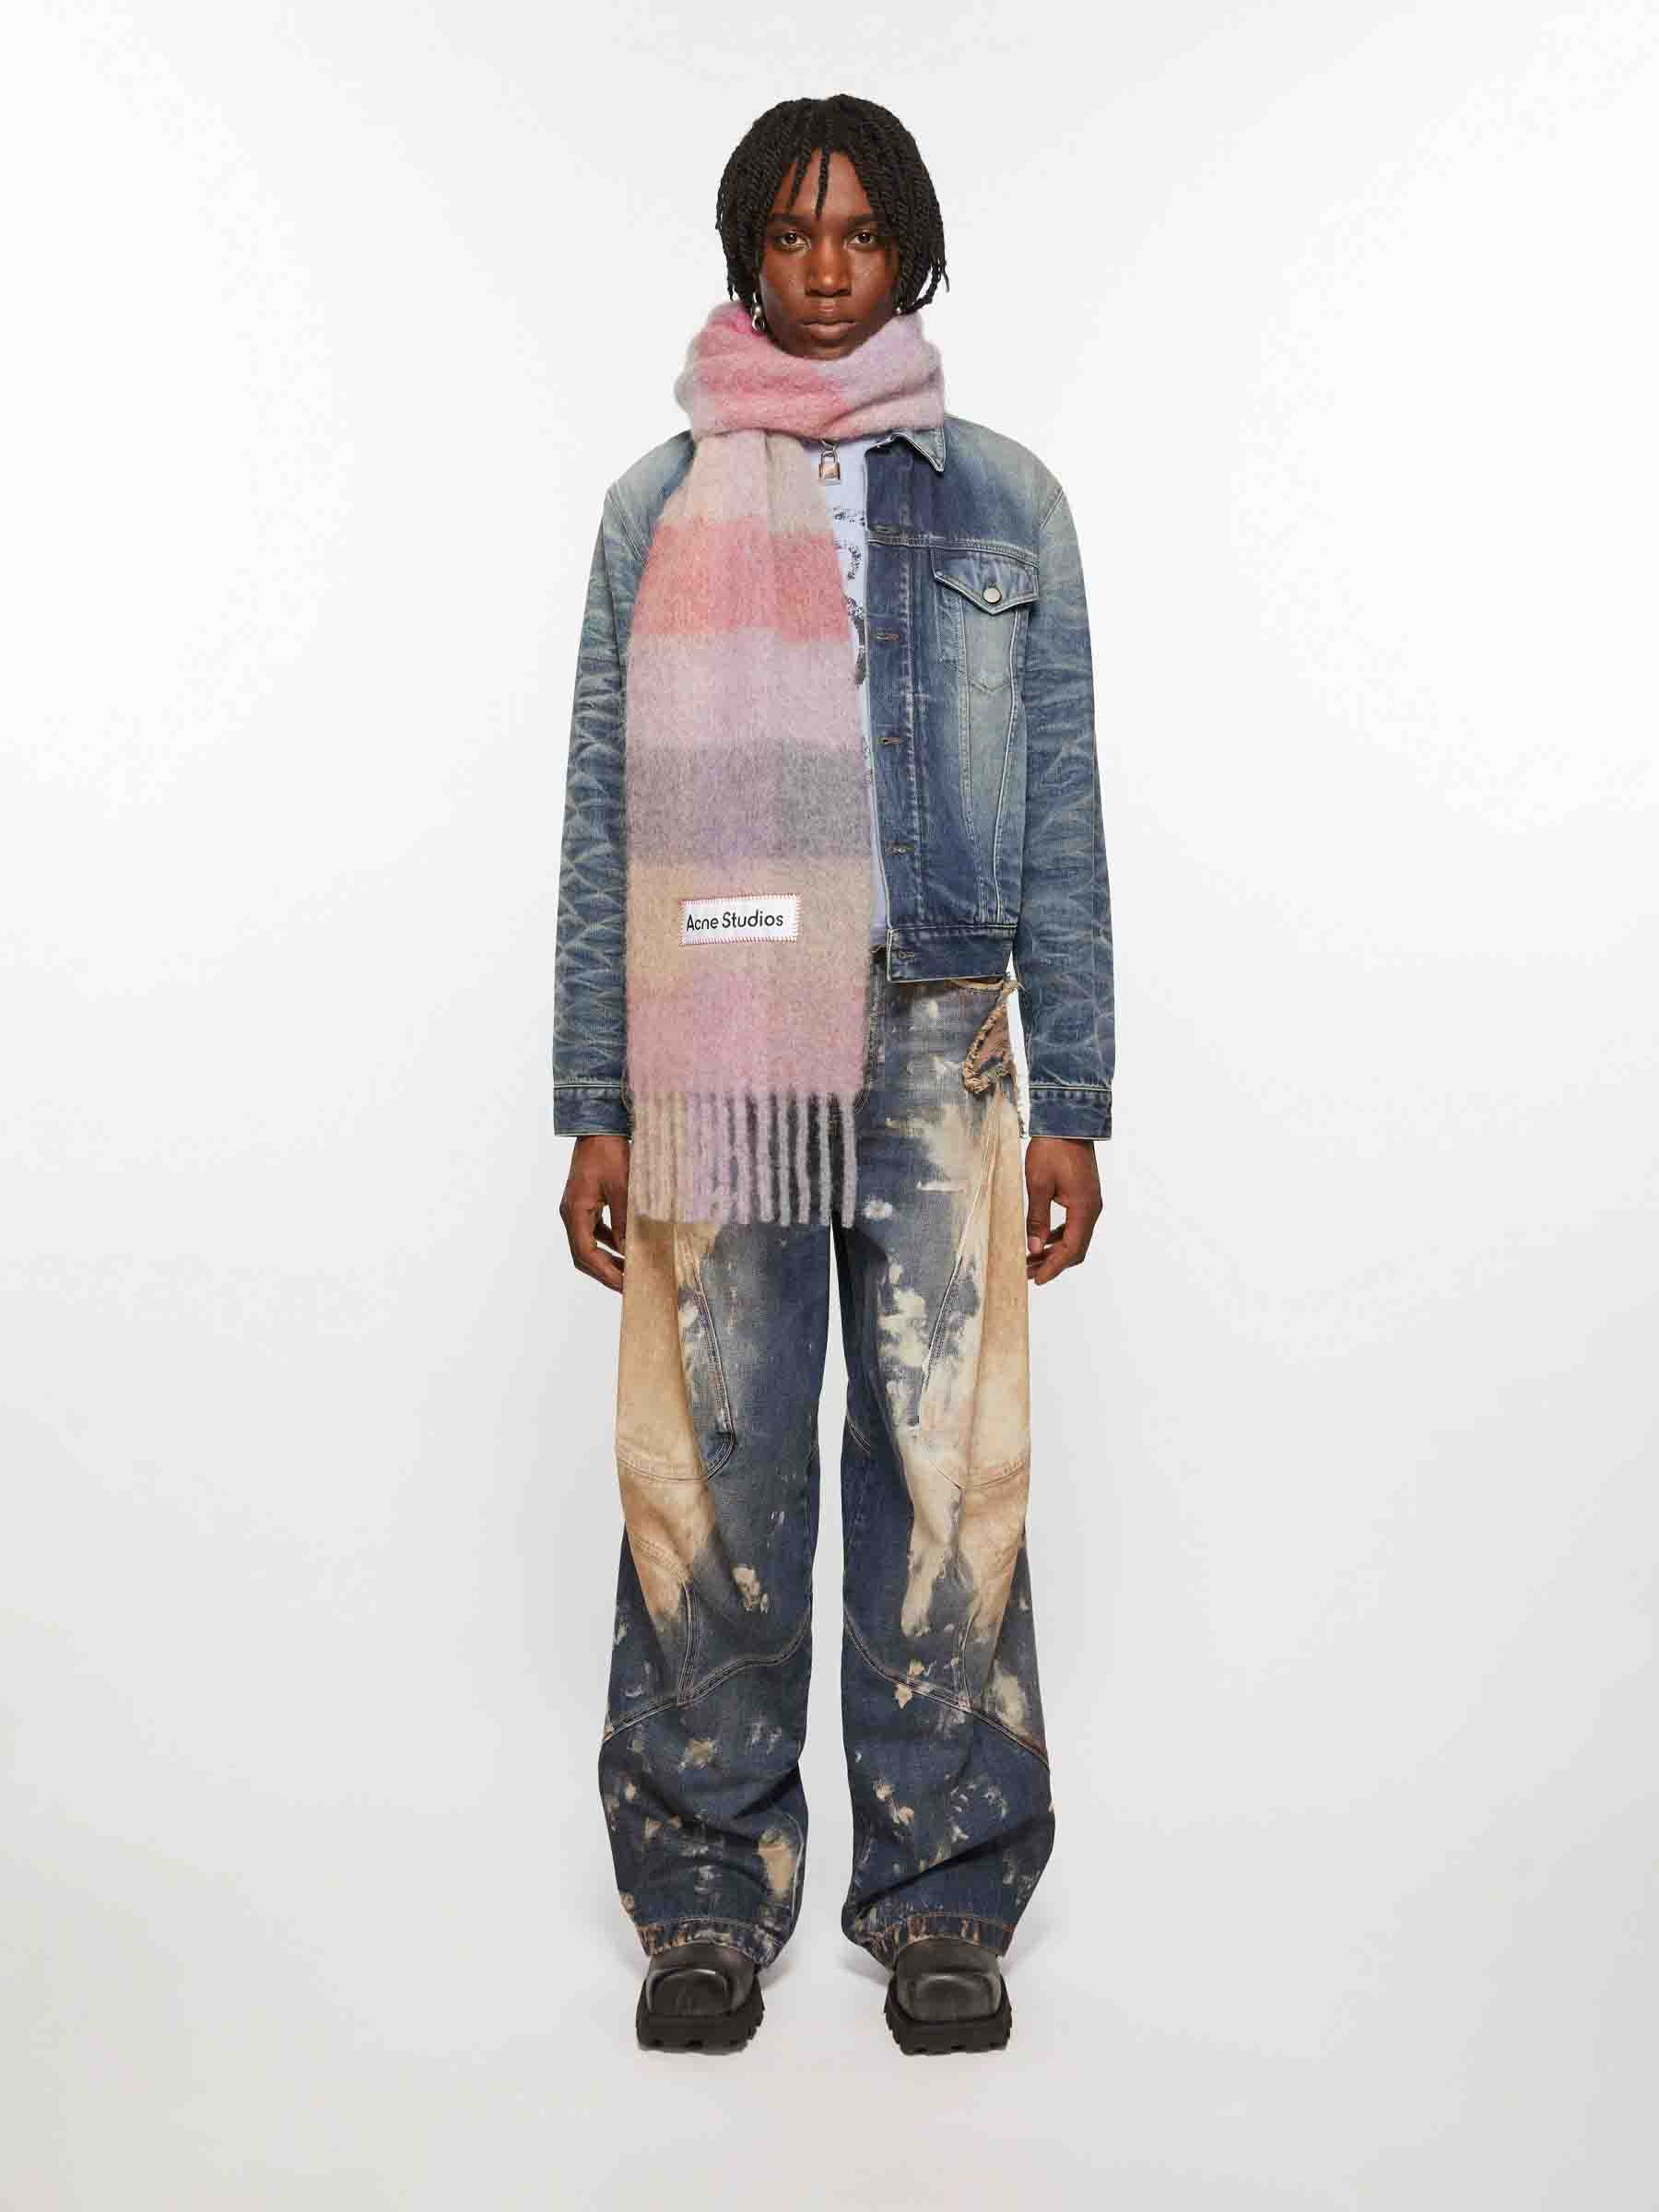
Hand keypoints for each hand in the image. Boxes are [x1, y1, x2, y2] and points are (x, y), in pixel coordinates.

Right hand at [561, 1133, 630, 1291]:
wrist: (598, 1128)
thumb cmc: (609, 1153)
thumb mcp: (622, 1188)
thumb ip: (624, 1222)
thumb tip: (629, 1251)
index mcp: (575, 1212)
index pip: (586, 1253)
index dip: (605, 1273)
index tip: (625, 1286)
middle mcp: (571, 1214)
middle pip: (583, 1255)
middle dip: (605, 1272)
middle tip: (629, 1285)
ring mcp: (575, 1209)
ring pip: (588, 1245)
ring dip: (607, 1259)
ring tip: (629, 1271)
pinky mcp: (584, 1203)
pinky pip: (593, 1231)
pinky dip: (608, 1243)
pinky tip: (625, 1248)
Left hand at [1024, 1136, 1101, 1285]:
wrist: (1068, 1120)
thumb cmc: (1052, 1148)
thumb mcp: (1037, 1184)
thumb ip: (1036, 1219)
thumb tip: (1033, 1248)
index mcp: (1083, 1208)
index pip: (1071, 1250)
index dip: (1054, 1267)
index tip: (1036, 1280)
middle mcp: (1092, 1208)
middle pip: (1076, 1248)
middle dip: (1053, 1263)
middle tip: (1028, 1272)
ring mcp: (1090, 1202)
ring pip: (1075, 1237)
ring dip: (1055, 1250)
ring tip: (1030, 1259)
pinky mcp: (1084, 1195)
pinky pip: (1074, 1224)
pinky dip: (1059, 1236)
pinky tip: (1042, 1239)